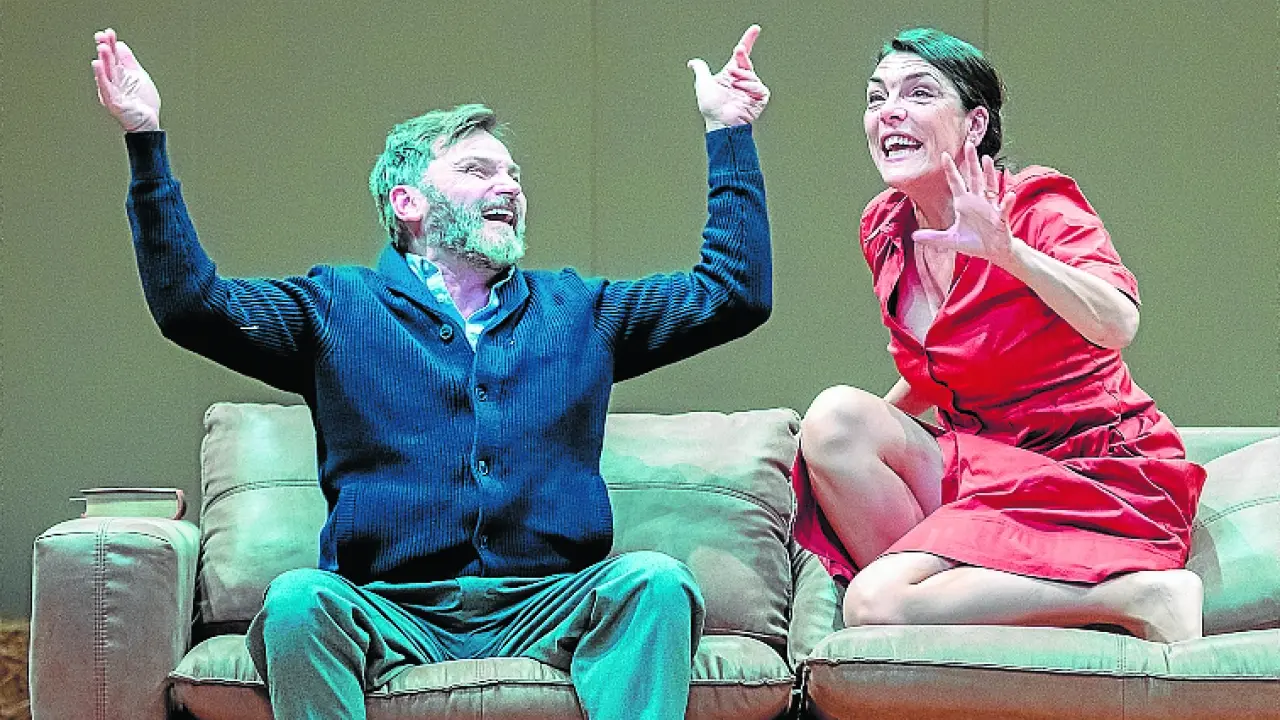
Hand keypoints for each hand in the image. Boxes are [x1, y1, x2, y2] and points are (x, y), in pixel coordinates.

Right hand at [91, 28, 160, 131]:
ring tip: (102, 47)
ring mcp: (112, 91)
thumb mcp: (138, 75)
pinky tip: (97, 65)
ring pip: (106, 72)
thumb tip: (120, 45)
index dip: (111, 44)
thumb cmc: (143, 102)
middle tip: (102, 36)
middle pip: (108, 62)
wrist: (148, 122)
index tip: (108, 32)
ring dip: (103, 59)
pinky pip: (105, 87)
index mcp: (120, 74)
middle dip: (105, 48)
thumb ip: (129, 61)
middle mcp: (113, 81)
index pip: (113, 56)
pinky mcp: (112, 101)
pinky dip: (101, 76)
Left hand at [687, 25, 769, 131]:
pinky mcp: (760, 97)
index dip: (748, 41)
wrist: (720, 122)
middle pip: (746, 61)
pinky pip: (759, 86)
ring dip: (742, 74)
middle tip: (738, 50)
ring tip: (733, 82)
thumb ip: (701, 69)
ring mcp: (751, 89)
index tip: (755, 29)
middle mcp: (742, 79)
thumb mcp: (703, 83)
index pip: (741, 55)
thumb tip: (692, 62)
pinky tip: (742, 90)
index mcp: (731, 74)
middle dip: (742, 55)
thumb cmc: (711, 107)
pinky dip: (749, 86)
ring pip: (751, 73)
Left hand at [912, 141, 1019, 267]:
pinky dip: (1007, 202)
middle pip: (974, 177)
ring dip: (989, 173)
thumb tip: (914, 236)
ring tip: (987, 159)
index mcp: (964, 203)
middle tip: (969, 145)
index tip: (944, 155)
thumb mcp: (950, 240)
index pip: (956, 182)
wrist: (991, 251)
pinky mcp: (1000, 218)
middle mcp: (977, 201)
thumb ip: (933, 237)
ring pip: (990, 186)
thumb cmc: (973, 242)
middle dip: (972, 162)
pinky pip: (1004, 208)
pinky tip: (1009, 195)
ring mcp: (990, 207)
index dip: (950, 169)